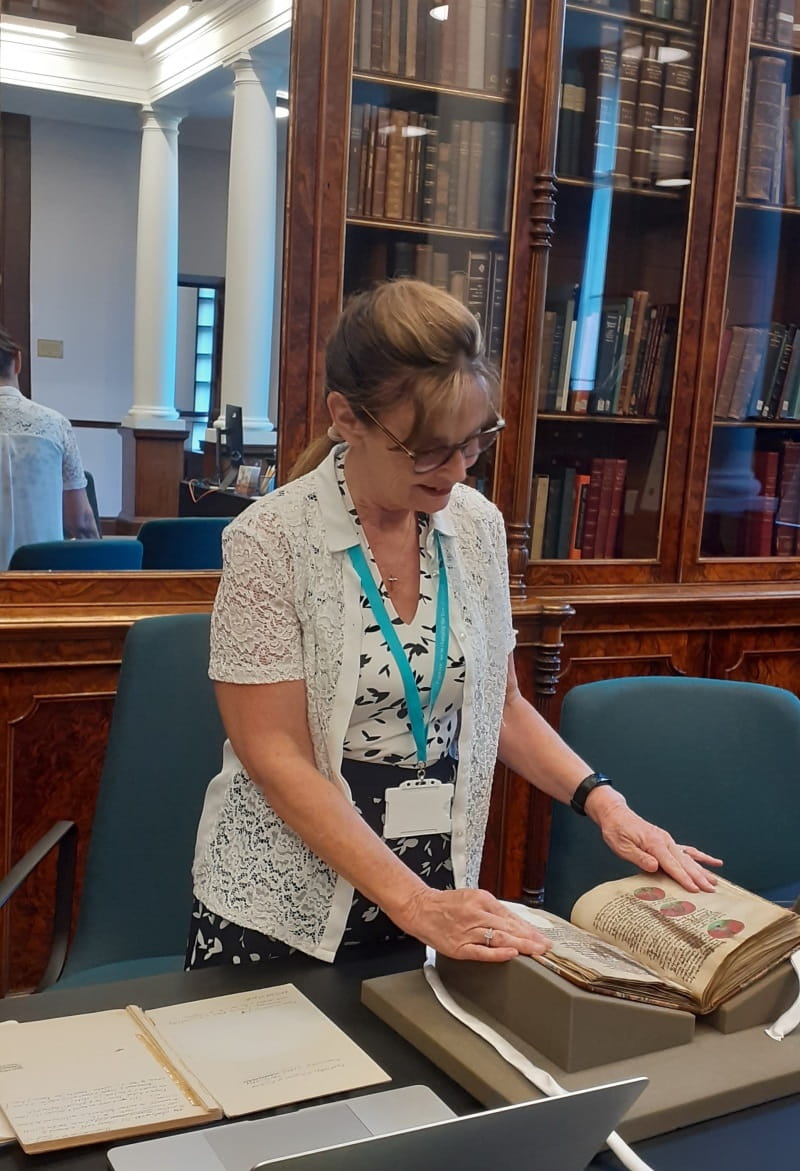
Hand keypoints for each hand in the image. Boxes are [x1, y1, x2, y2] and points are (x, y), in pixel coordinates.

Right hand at [398, 887, 551, 962]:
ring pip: (499, 937)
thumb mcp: (472, 898)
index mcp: (482, 899)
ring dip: (521, 944)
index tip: (543, 937)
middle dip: (530, 938)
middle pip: (509, 927)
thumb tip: (515, 925)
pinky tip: (510, 953)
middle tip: (547, 947)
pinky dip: (497, 952)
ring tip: (536, 951)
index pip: (511, 916)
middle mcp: (477, 913)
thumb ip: (492, 911)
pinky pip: (481, 951)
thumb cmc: (445, 905)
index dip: (529, 928)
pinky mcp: (459, 947)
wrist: (419, 908)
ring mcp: (468, 930)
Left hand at [588, 790, 722, 891]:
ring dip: (702, 870)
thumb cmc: (616, 830)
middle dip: (698, 877)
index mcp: (654, 843)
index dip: (683, 878)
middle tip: (710, 889)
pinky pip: (687, 850)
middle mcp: (664, 840)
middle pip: (685, 862)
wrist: (615, 814)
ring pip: (689, 858)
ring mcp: (667, 840)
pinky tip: (713, 861)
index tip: (695, 889)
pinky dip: (700, 856)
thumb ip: (639, 857)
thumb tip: (655, 866)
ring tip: (715, 881)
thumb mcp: (621, 846)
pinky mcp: (666, 842)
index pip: (672, 864)